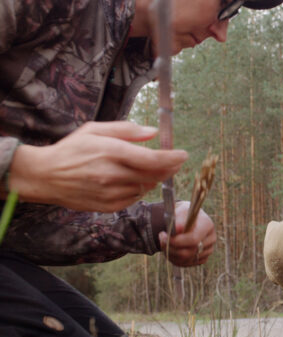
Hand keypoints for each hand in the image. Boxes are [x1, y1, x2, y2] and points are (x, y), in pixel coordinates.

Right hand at [9, 121, 187, 211]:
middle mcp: (112, 175)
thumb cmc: (71, 149)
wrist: (44, 176)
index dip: (173, 158)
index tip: (183, 155)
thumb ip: (126, 130)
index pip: (152, 159)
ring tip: (150, 168)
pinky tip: (133, 180)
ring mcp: (110, 193)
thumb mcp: (95, 130)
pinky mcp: (108, 206)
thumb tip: (153, 133)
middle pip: (154, 175)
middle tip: (174, 161)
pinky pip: (135, 198)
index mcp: (110, 153)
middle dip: (169, 168)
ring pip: (146, 187)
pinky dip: (140, 189)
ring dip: (154, 178)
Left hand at [159, 201, 215, 266]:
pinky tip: (172, 250)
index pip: (193, 239)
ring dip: (171, 254)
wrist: (187, 219)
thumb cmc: (183, 214)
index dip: (176, 241)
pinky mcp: (203, 258)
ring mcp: (208, 249)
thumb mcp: (180, 211)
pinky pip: (187, 263)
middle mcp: (211, 238)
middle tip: (161, 240)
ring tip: (165, 244)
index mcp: (208, 225)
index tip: (163, 235)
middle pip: (190, 252)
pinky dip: (176, 259)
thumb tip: (177, 228)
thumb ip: (178, 219)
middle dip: (171, 248)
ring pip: (187, 259)